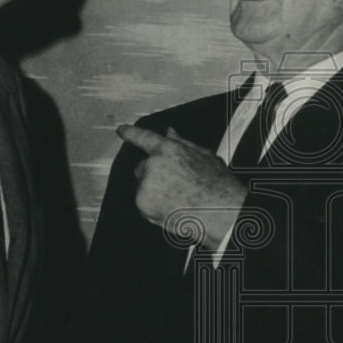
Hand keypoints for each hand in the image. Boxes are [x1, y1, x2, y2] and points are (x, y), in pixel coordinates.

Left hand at [117, 125, 247, 246]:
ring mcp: (146, 184)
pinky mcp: (142, 202)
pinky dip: (153, 207)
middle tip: (175, 185)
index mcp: (168, 149)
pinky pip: (143, 204)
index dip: (131, 133)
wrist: (219, 212)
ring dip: (154, 192)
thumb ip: (182, 143)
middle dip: (153, 174)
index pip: (143, 137)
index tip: (122, 130)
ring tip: (178, 199)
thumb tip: (170, 133)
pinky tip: (173, 208)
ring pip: (143, 187)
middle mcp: (153, 163)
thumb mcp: (204, 156)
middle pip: (143, 167)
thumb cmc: (217, 185)